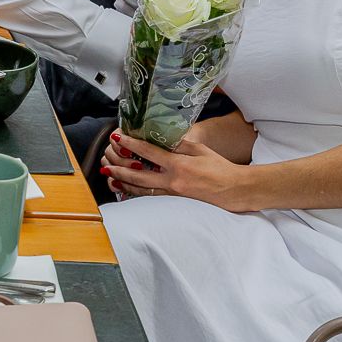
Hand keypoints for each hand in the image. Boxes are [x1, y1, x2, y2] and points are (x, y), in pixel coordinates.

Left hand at [102, 129, 251, 211]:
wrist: (236, 190)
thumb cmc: (220, 167)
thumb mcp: (200, 150)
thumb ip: (179, 145)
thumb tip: (161, 139)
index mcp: (179, 165)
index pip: (148, 152)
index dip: (131, 144)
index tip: (117, 138)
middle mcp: (173, 181)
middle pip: (139, 176)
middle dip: (120, 169)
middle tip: (106, 164)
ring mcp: (174, 194)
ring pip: (143, 190)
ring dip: (125, 184)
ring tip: (111, 178)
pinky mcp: (176, 203)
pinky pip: (152, 197)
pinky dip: (139, 193)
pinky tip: (128, 190)